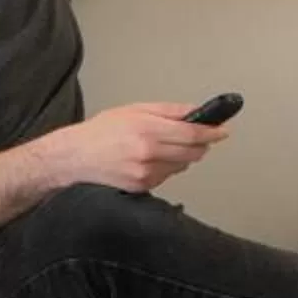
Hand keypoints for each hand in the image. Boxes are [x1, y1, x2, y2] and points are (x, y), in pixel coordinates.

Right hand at [59, 103, 227, 192]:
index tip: (223, 130)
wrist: (74, 158)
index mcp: (147, 130)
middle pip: (192, 153)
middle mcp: (147, 153)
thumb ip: (168, 111)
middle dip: (201, 145)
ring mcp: (145, 173)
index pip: (192, 133)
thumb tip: (195, 111)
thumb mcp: (134, 110)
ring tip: (162, 146)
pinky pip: (167, 177)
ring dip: (182, 156)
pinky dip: (166, 167)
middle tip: (201, 137)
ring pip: (181, 166)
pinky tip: (150, 159)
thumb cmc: (100, 132)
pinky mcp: (142, 187)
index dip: (211, 133)